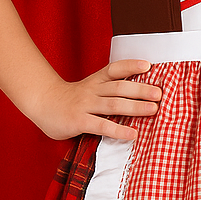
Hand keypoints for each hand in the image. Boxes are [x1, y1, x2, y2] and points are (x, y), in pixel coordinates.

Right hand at [31, 59, 161, 142]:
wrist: (41, 103)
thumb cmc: (68, 100)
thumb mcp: (88, 89)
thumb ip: (106, 92)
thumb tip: (136, 97)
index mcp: (95, 81)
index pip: (115, 69)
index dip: (131, 66)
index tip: (148, 65)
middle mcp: (92, 90)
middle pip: (120, 87)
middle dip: (141, 90)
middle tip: (159, 93)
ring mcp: (85, 106)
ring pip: (114, 104)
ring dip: (135, 107)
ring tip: (153, 110)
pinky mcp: (79, 121)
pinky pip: (102, 125)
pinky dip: (119, 130)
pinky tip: (133, 134)